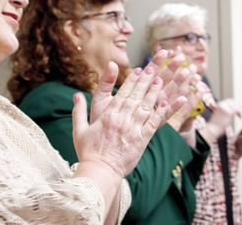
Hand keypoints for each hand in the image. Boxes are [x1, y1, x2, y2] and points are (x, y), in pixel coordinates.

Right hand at [72, 51, 187, 176]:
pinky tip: (165, 103)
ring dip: (154, 93)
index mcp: (108, 116)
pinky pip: (152, 124)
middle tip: (153, 68)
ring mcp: (133, 130)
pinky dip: (159, 112)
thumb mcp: (79, 130)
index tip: (139, 70)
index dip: (132, 81)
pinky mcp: (141, 141)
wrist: (100, 172)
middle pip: (136, 96)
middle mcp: (122, 120)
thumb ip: (78, 111)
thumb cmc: (88, 153)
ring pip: (146, 107)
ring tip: (160, 81)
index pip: (122, 94)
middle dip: (145, 81)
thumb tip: (76, 95)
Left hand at [90, 49, 188, 123]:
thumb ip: (106, 82)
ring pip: (166, 95)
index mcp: (133, 93)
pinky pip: (165, 115)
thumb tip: (112, 63)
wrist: (102, 146)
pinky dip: (175, 108)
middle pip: (160, 81)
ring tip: (189, 71)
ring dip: (177, 83)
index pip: (146, 73)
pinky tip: (185, 98)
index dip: (156, 62)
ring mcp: (148, 113)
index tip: (165, 51)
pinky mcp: (151, 126)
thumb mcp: (101, 99)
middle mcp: (143, 101)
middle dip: (170, 69)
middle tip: (181, 56)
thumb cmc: (100, 122)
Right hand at [199, 99, 240, 142]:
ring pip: (236, 105)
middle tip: (239, 112)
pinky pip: (237, 110)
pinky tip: (240, 117)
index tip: (235, 110)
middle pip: (232, 102)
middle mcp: (222, 104)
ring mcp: (225, 108)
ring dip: (239, 110)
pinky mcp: (229, 113)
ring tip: (240, 116)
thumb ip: (224, 111)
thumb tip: (230, 111)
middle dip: (236, 106)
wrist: (212, 129)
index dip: (233, 105)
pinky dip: (240, 113)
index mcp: (218, 105)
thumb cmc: (214, 125)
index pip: (228, 101)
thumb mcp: (218, 115)